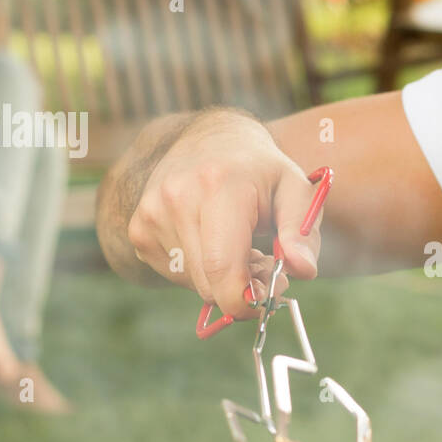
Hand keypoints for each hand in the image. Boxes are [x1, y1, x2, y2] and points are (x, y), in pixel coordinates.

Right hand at [127, 110, 321, 318]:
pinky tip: (211, 242)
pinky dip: (199, 270)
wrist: (210, 140)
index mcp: (218, 185)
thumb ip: (303, 232)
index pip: (222, 267)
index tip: (266, 301)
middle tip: (263, 263)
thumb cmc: (260, 172)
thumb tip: (303, 269)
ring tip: (237, 244)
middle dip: (241, 288)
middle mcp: (176, 198)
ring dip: (221, 278)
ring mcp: (151, 213)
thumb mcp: (296, 190)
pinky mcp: (138, 228)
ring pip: (194, 283)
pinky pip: (175, 274)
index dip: (245, 300)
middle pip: (209, 283)